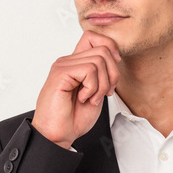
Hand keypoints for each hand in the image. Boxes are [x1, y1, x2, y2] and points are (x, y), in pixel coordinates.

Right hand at [30, 31, 120, 148]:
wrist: (57, 135)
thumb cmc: (73, 118)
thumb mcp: (96, 92)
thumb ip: (102, 74)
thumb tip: (115, 58)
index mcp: (75, 64)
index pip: (94, 37)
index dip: (110, 49)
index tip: (112, 73)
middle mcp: (68, 61)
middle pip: (103, 49)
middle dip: (112, 74)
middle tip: (105, 93)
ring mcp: (63, 66)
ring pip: (99, 60)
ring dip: (102, 85)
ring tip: (91, 98)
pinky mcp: (61, 73)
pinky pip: (89, 70)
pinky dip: (93, 88)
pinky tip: (83, 98)